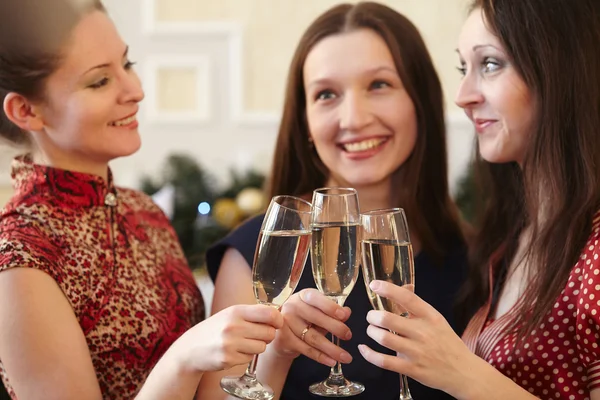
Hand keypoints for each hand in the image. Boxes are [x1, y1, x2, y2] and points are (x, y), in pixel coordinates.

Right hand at [172, 304, 283, 372]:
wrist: (191, 348)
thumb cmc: (216, 329)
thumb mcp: (231, 314)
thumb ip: (252, 314)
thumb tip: (277, 315)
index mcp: (236, 311)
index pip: (269, 313)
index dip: (278, 319)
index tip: (277, 323)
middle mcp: (234, 326)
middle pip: (269, 332)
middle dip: (267, 335)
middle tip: (257, 335)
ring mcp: (231, 343)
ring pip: (262, 347)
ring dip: (257, 347)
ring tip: (243, 343)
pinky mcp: (228, 359)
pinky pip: (250, 358)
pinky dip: (246, 356)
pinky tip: (234, 351)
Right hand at [268, 289, 353, 366]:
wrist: (282, 332)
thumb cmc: (305, 318)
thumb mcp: (318, 310)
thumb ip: (332, 311)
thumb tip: (347, 312)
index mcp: (303, 296)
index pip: (316, 298)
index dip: (330, 307)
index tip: (344, 315)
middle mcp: (292, 307)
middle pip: (316, 319)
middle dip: (335, 328)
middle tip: (348, 335)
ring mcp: (287, 323)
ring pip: (313, 338)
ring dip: (332, 349)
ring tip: (346, 357)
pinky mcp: (284, 340)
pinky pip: (307, 350)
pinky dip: (321, 357)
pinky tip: (332, 361)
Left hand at [358, 280, 476, 394]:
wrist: (463, 371)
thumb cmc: (447, 342)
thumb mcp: (436, 320)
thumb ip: (417, 305)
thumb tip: (403, 286)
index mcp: (430, 317)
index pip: (407, 298)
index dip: (388, 289)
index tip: (374, 285)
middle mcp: (423, 332)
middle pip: (387, 319)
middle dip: (372, 316)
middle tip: (371, 316)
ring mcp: (417, 352)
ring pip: (383, 338)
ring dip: (371, 332)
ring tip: (372, 330)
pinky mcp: (411, 369)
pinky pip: (383, 361)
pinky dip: (369, 354)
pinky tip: (364, 348)